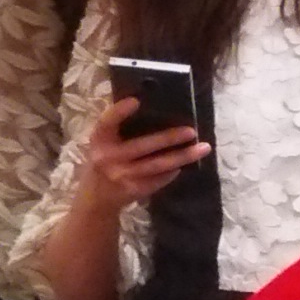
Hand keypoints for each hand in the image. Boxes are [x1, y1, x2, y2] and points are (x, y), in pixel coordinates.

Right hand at [81, 98, 209, 204]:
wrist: (96, 199)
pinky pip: (159, 179)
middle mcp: (108, 158)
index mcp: (99, 140)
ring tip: (203, 148)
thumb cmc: (104, 161)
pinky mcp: (134, 190)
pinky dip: (173, 171)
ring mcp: (122, 176)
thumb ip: (118, 128)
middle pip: (143, 146)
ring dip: (182, 156)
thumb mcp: (103, 143)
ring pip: (158, 165)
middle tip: (192, 131)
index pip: (106, 122)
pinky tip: (184, 164)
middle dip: (169, 138)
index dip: (120, 111)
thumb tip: (151, 106)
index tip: (136, 101)